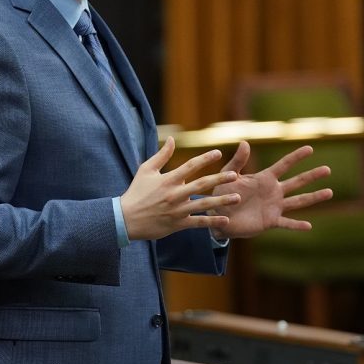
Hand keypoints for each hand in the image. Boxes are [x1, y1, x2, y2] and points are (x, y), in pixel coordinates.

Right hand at [121, 137, 241, 240]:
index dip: (204, 159)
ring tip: (237, 197)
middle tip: (235, 175)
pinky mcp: (178, 224)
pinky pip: (198, 223)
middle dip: (219, 179)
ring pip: (203, 205)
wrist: (126, 219)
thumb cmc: (136, 192)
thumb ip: (161, 155)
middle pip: (200, 185)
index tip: (218, 153)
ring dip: (221, 201)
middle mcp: (174, 194)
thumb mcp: (145, 170)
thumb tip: (172, 138)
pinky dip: (212, 222)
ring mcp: (177, 210)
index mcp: (167, 180)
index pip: (189, 166)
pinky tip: (225, 219)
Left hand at [208, 141, 332, 238]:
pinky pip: (286, 223)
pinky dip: (297, 225)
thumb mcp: (229, 175)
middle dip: (312, 175)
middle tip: (328, 169)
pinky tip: (309, 226)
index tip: (310, 148)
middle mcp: (273, 191)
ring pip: (298, 201)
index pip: (284, 165)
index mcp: (265, 178)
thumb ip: (237, 161)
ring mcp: (274, 206)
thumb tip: (245, 142)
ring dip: (314, 197)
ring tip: (330, 192)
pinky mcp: (270, 221)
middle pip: (297, 182)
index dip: (296, 156)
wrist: (218, 216)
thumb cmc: (222, 193)